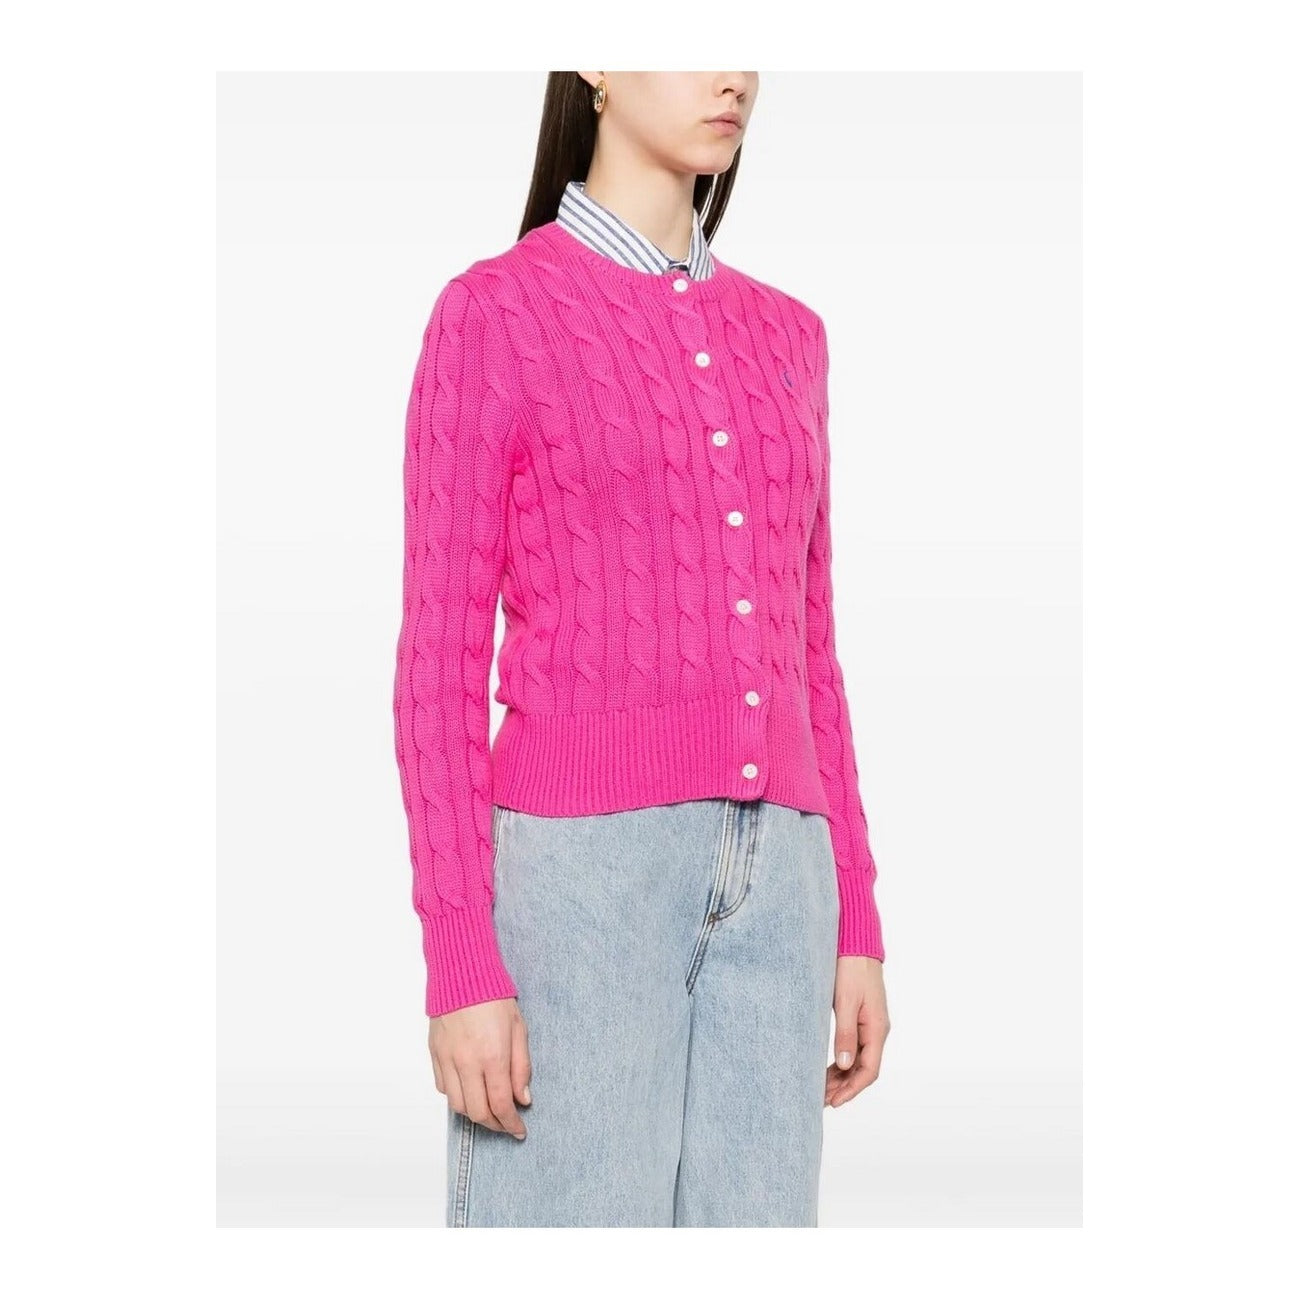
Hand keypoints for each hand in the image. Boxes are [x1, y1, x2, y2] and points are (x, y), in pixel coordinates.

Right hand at [430, 997, 532, 1139]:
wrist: (462, 973)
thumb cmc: (494, 997)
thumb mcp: (520, 1029)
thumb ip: (522, 1067)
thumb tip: (523, 1099)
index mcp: (492, 1055)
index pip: (501, 1104)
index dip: (511, 1124)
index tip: (519, 1130)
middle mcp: (467, 1062)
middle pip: (477, 1112)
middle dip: (494, 1124)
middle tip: (506, 1123)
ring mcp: (447, 1059)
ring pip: (457, 1105)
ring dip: (474, 1113)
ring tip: (489, 1109)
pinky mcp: (434, 1053)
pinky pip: (443, 1088)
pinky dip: (457, 1096)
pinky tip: (470, 1089)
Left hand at [826, 956, 889, 1106]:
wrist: (857, 945)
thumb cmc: (851, 969)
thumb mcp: (845, 1002)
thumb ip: (845, 1034)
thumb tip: (844, 1066)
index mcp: (877, 1029)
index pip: (869, 1070)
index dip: (852, 1089)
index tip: (835, 1102)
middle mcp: (877, 1030)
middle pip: (863, 1068)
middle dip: (844, 1087)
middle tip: (821, 1100)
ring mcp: (870, 1024)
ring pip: (858, 1060)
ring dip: (842, 1076)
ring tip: (821, 1088)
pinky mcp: (862, 1018)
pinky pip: (854, 1047)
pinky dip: (842, 1061)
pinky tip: (829, 1068)